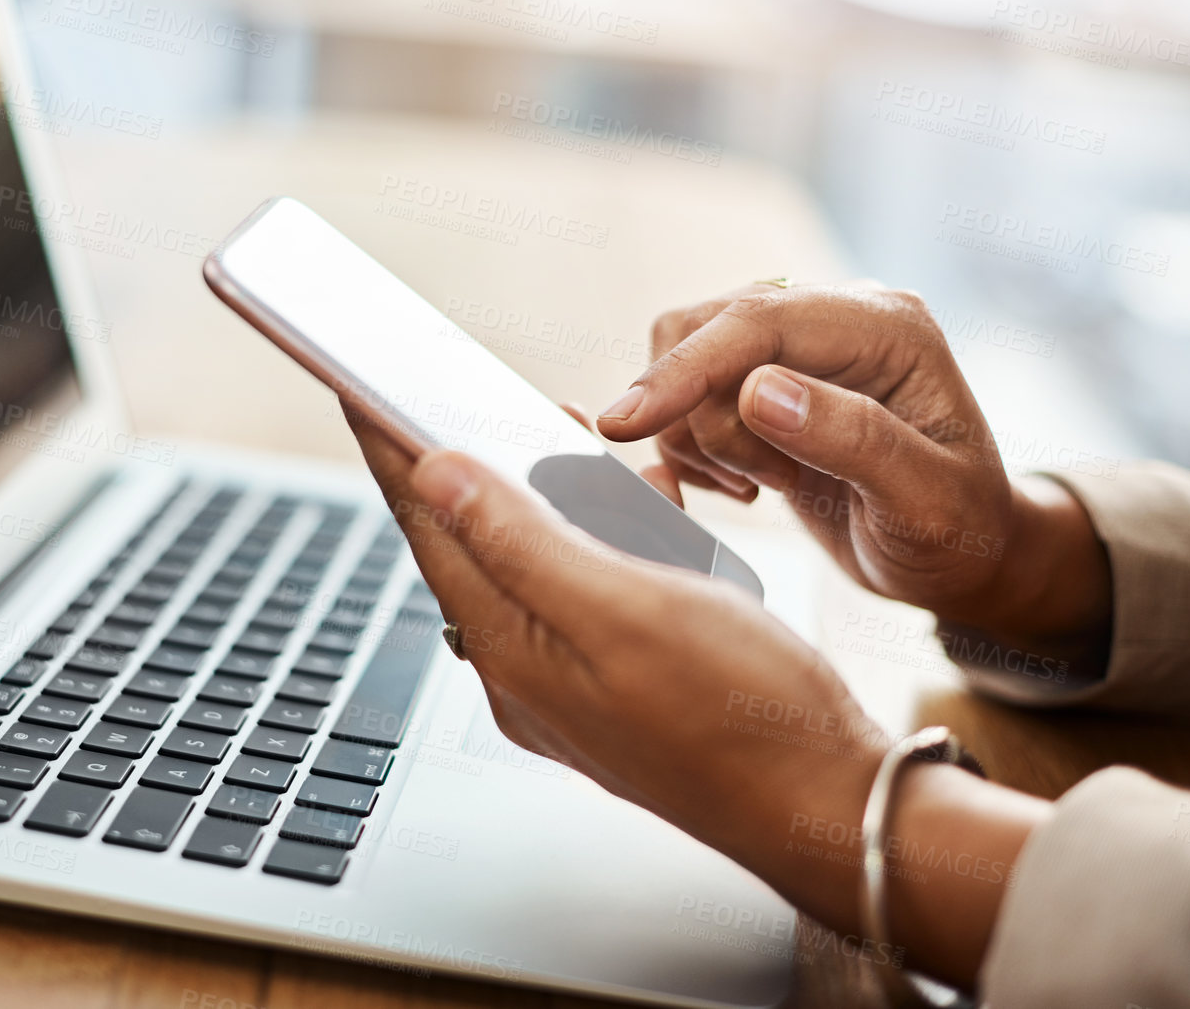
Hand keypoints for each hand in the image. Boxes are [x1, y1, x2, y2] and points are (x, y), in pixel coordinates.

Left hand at [343, 404, 1044, 987]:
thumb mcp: (626, 609)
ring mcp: (571, 682)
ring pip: (528, 564)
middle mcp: (526, 671)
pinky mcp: (619, 681)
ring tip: (550, 432)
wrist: (830, 806)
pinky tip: (636, 504)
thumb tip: (434, 476)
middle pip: (466, 544)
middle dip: (459, 463)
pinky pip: (583, 590)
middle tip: (453, 392)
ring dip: (535, 494)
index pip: (426, 527)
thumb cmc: (743, 716)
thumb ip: (522, 542)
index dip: (390, 448)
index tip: (359, 384)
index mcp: (511, 650)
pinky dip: (598, 535)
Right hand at [595, 282, 1110, 641]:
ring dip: (699, 436)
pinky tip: (750, 486)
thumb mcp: (928, 505)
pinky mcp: (765, 380)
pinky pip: (686, 396)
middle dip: (700, 416)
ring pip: (683, 360)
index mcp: (886, 326)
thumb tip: (757, 390)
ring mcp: (797, 346)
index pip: (759, 321)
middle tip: (758, 488)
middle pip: (704, 328)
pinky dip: (693, 447)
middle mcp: (836, 316)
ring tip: (765, 488)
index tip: (626, 424)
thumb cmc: (960, 537)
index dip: (686, 369)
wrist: (960, 560)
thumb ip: (855, 441)